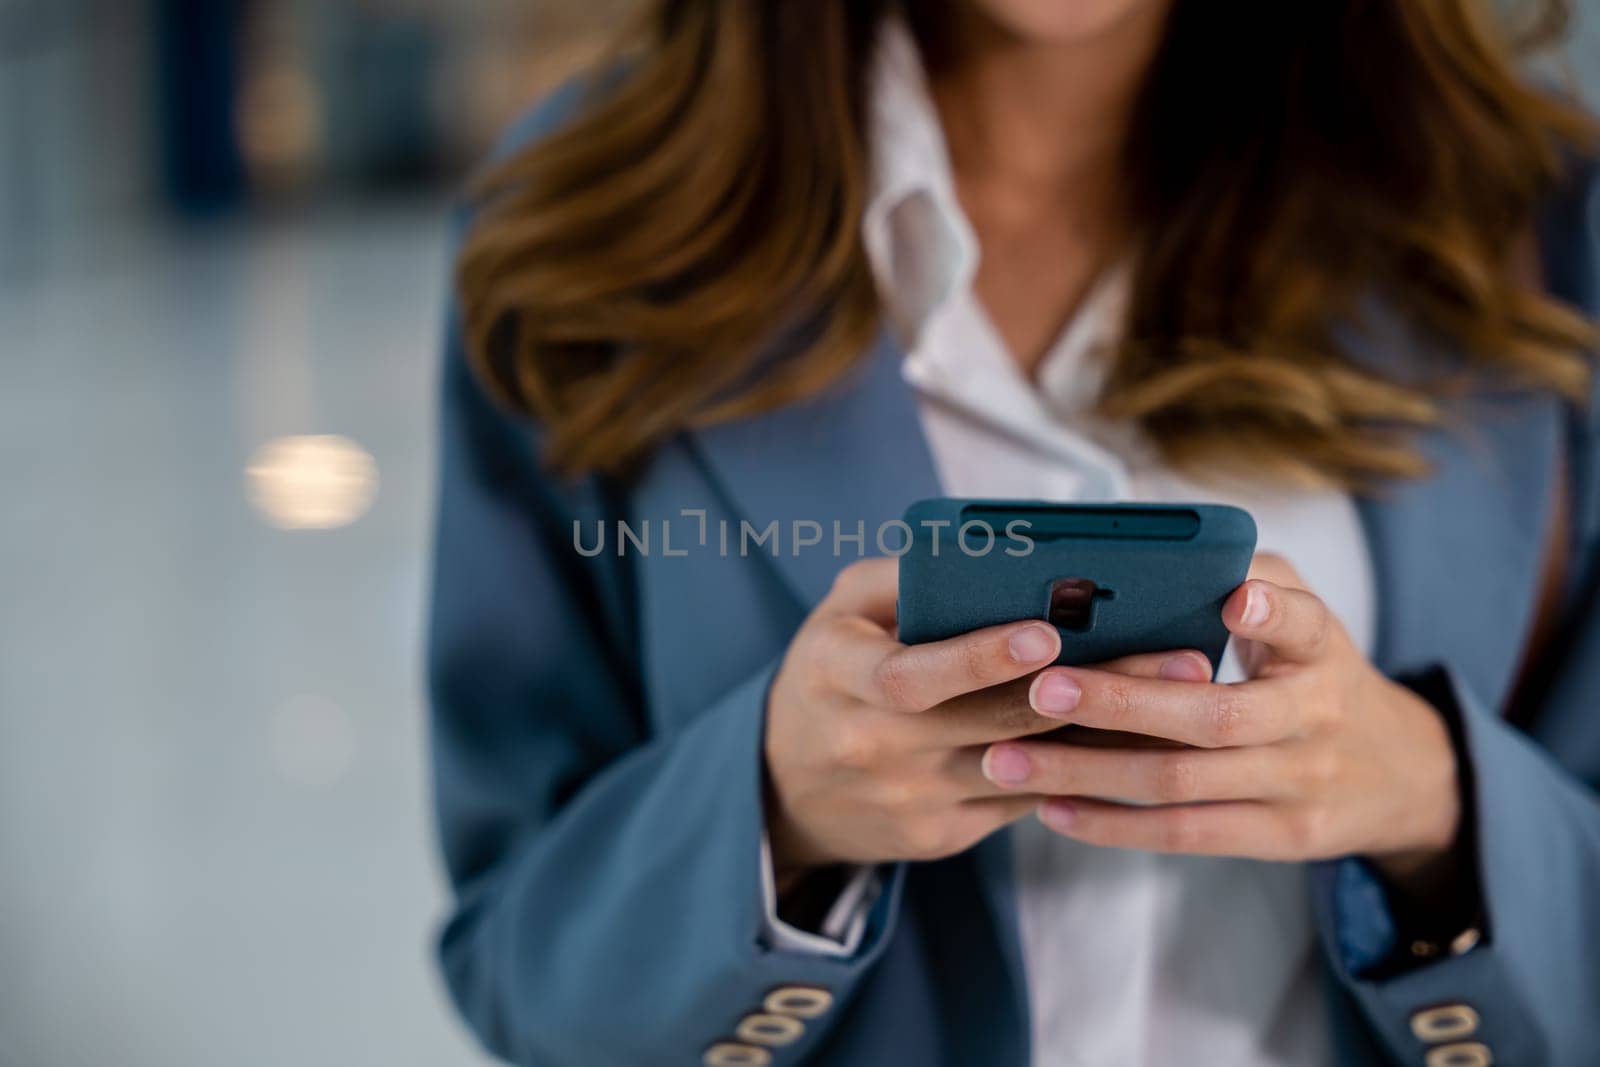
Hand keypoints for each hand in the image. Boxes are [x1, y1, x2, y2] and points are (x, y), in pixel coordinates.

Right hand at [763, 558, 1210, 884]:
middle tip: (1174, 658)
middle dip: (1091, 688)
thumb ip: (901, 580)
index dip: (978, 657)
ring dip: (1108, 733)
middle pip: (994, 721)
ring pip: (1026, 767)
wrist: (785, 791)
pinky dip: (1084, 770)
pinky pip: (1025, 801)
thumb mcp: (839, 614)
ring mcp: (912, 799)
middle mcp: (874, 746)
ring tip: (1182, 695)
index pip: (911, 676)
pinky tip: (1144, 740)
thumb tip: (989, 551)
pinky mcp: (943, 836)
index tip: (1047, 633)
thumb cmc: (828, 678)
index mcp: (839, 678)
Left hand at [979, 555, 1462, 889]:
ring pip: (1181, 782)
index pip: (1306, 624)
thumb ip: (1248, 577)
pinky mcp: (1279, 837)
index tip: (1235, 598)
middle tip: (1043, 689)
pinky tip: (1051, 808)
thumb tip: (1158, 551)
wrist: (1402, 775)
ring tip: (1009, 759)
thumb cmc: (1314, 674)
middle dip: (1122, 704)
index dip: (1271, 611)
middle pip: (1214, 716)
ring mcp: (1297, 784)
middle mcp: (1312, 718)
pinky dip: (1114, 824)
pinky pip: (1186, 834)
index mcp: (1320, 651)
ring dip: (1089, 772)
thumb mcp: (1305, 619)